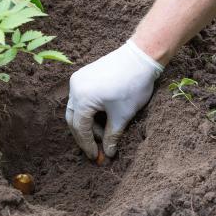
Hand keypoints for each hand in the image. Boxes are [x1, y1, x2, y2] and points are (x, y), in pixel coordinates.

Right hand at [66, 40, 162, 158]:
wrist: (141, 57)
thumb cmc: (133, 85)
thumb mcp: (123, 115)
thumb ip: (112, 136)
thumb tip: (108, 154)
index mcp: (82, 98)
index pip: (80, 128)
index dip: (88, 145)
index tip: (96, 157)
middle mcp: (75, 87)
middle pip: (74, 119)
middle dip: (85, 136)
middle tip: (97, 150)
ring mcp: (78, 79)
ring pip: (78, 108)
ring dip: (89, 123)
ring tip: (105, 134)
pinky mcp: (85, 74)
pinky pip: (82, 97)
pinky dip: (90, 110)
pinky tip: (103, 118)